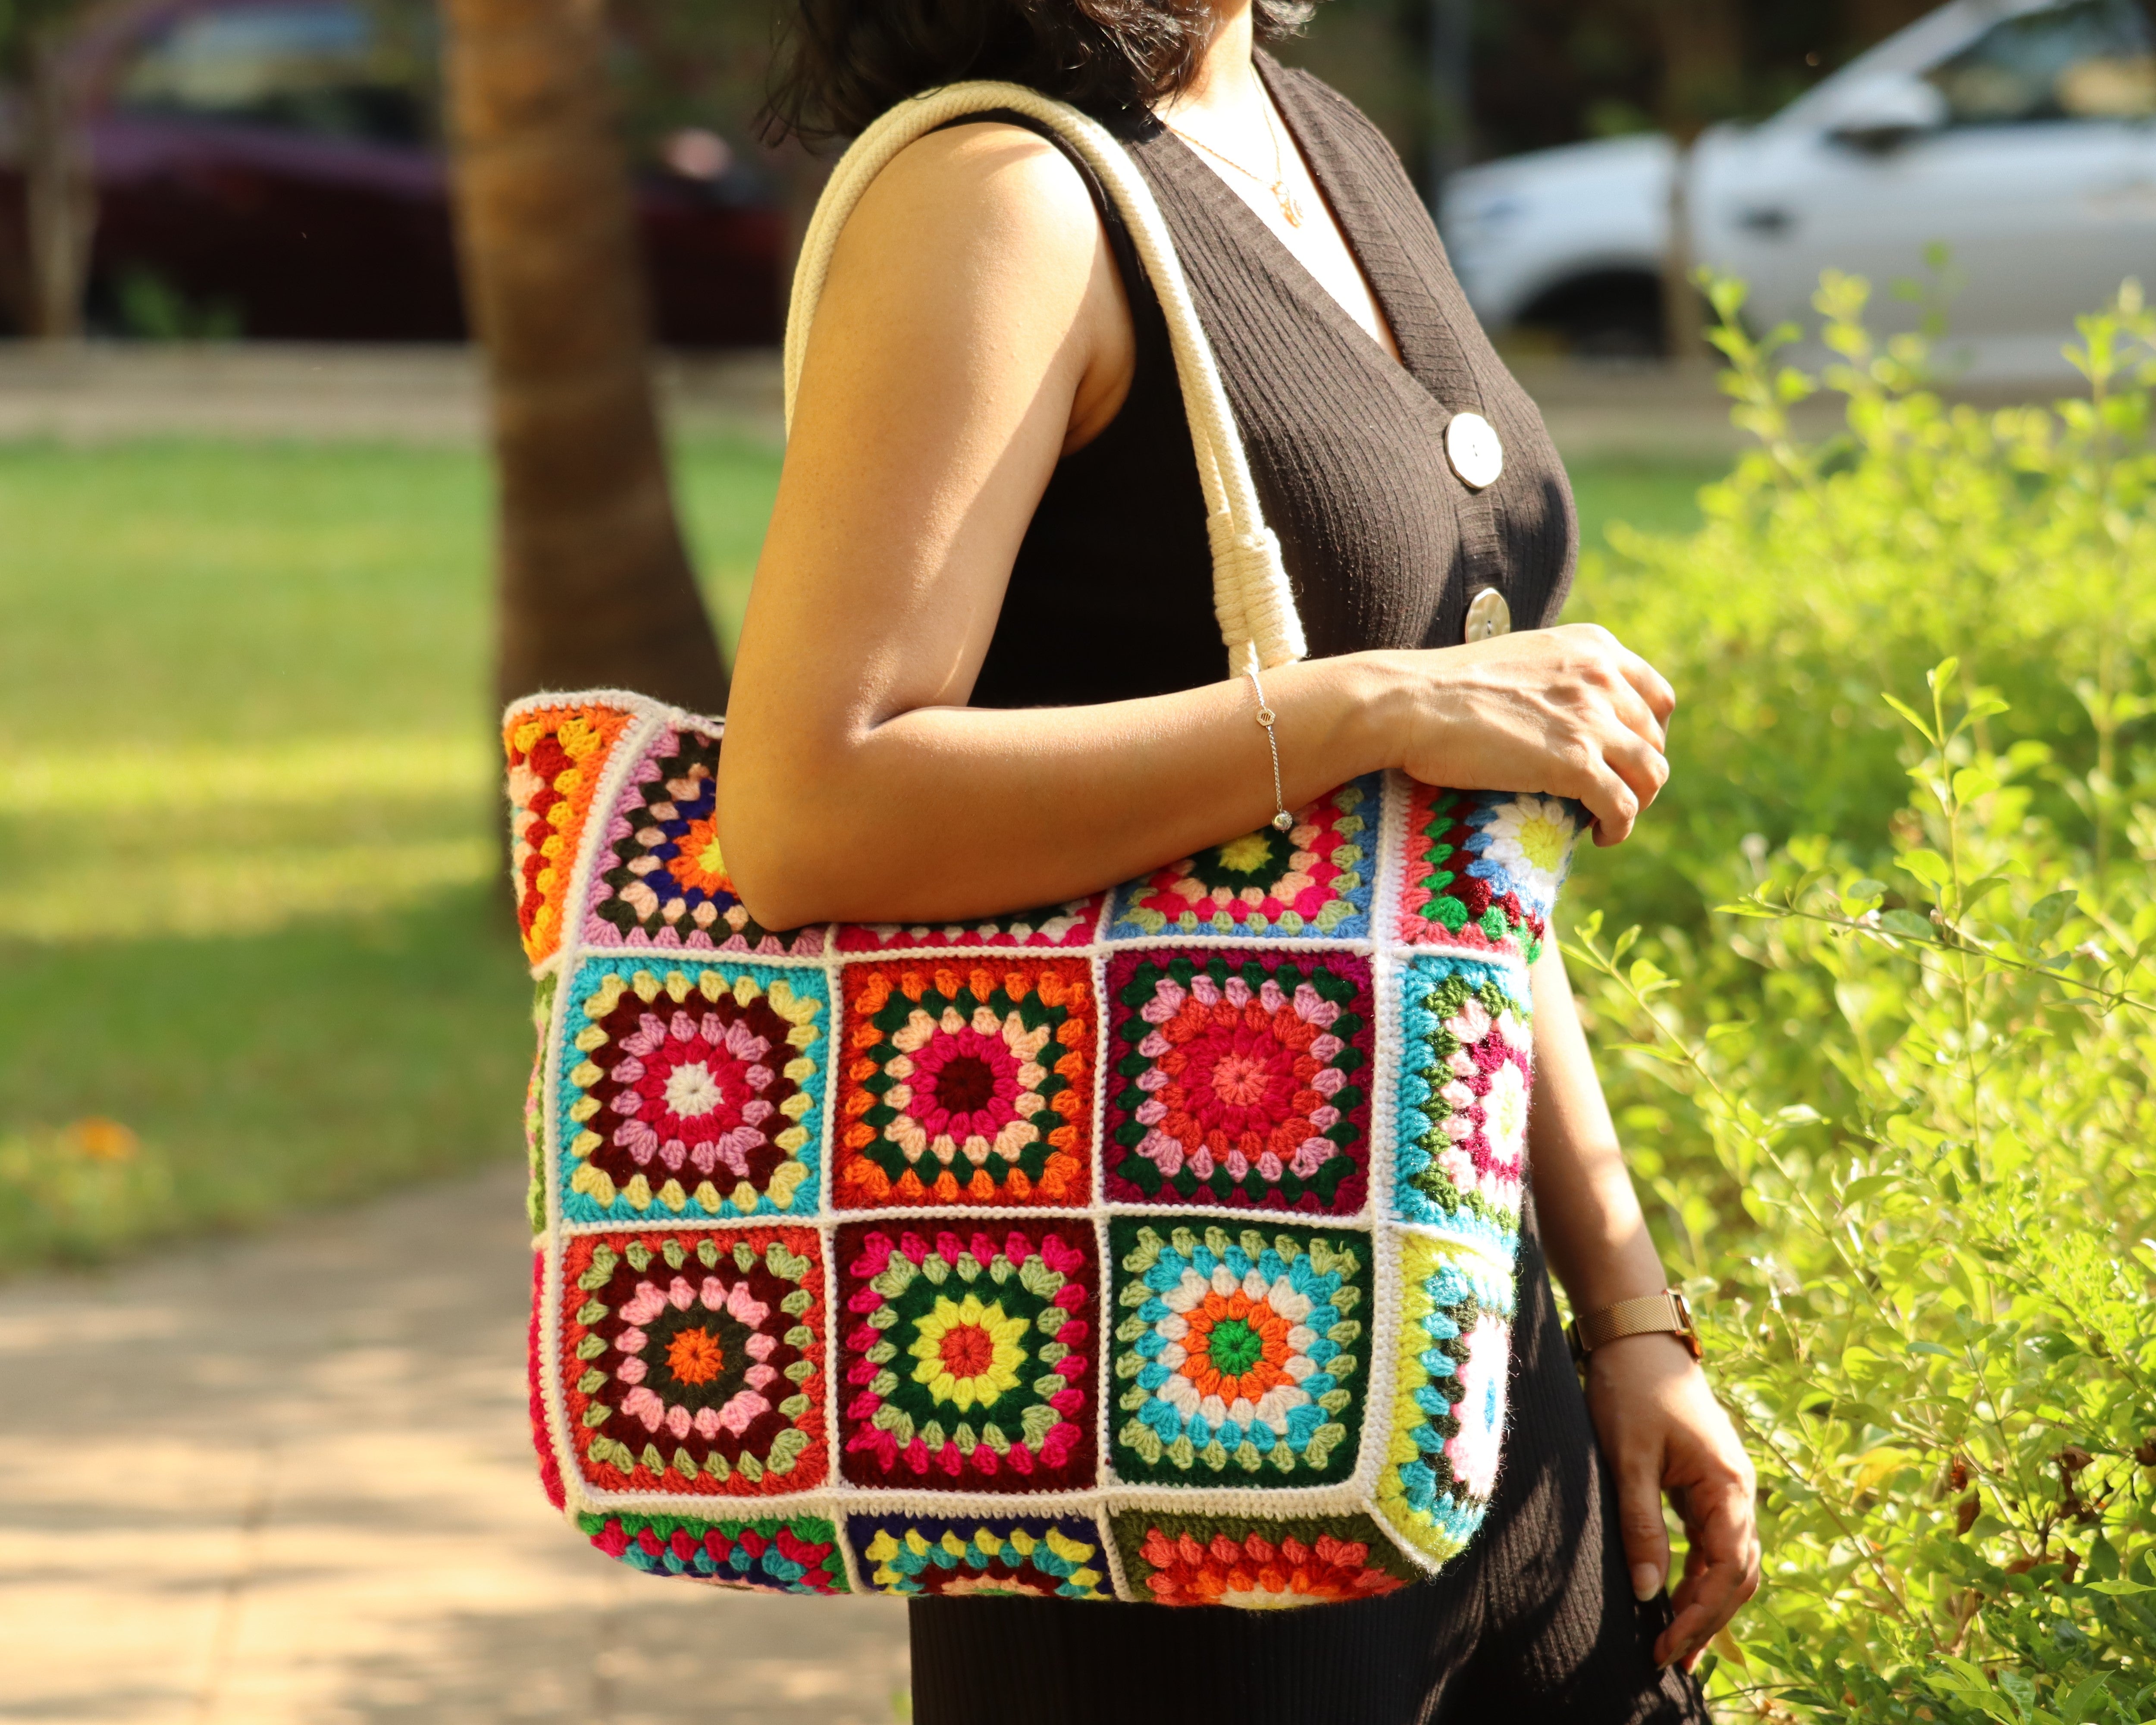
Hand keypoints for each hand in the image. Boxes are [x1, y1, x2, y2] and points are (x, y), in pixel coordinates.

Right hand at [1388, 623, 1674, 845]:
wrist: (1411, 703)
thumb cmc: (1446, 687)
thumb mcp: (1522, 659)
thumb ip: (1557, 676)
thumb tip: (1563, 712)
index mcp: (1593, 646)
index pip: (1656, 695)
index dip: (1650, 733)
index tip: (1626, 756)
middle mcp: (1602, 677)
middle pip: (1655, 737)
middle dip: (1639, 770)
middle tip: (1609, 793)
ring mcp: (1591, 719)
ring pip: (1651, 773)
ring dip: (1639, 802)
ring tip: (1610, 818)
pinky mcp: (1576, 763)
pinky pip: (1623, 805)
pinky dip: (1620, 827)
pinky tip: (1601, 836)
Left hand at [1585, 1331, 1760, 1669]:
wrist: (1637, 1337)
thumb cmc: (1630, 1388)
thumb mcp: (1628, 1458)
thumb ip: (1641, 1523)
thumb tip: (1646, 1591)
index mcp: (1728, 1487)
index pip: (1726, 1572)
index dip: (1699, 1616)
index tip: (1666, 1648)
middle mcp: (1739, 1491)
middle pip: (1737, 1574)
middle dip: (1708, 1621)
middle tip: (1671, 1660)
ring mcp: (1727, 1486)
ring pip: (1730, 1560)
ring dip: (1707, 1602)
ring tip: (1675, 1642)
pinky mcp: (1709, 1481)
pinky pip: (1714, 1540)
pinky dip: (1700, 1573)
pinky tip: (1675, 1595)